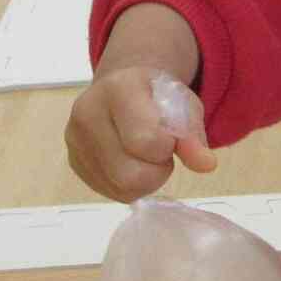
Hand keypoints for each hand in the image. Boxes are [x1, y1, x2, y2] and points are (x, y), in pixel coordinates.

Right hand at [66, 63, 219, 201]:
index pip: (145, 140)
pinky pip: (110, 192)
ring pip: (120, 189)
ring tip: (146, 157)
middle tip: (161, 153)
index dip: (167, 147)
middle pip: (129, 174)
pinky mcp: (74, 162)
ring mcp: (75, 140)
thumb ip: (193, 134)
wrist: (122, 88)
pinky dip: (130, 186)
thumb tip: (206, 165)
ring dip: (145, 181)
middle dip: (156, 171)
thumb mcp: (184, 105)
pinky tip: (132, 163)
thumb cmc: (156, 96)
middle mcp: (87, 113)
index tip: (170, 136)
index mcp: (118, 88)